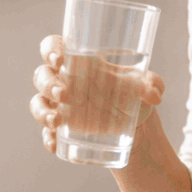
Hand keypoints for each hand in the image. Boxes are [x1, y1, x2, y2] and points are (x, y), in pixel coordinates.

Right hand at [29, 34, 164, 156]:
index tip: (59, 60)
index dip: (50, 50)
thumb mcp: (146, 86)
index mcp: (79, 62)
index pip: (54, 46)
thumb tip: (154, 94)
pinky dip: (47, 138)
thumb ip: (152, 84)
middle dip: (48, 84)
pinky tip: (54, 144)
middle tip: (64, 95)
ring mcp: (59, 106)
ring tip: (57, 122)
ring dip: (42, 112)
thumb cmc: (134, 94)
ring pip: (38, 103)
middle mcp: (64, 81)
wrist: (135, 126)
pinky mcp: (62, 129)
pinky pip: (46, 132)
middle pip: (42, 75)